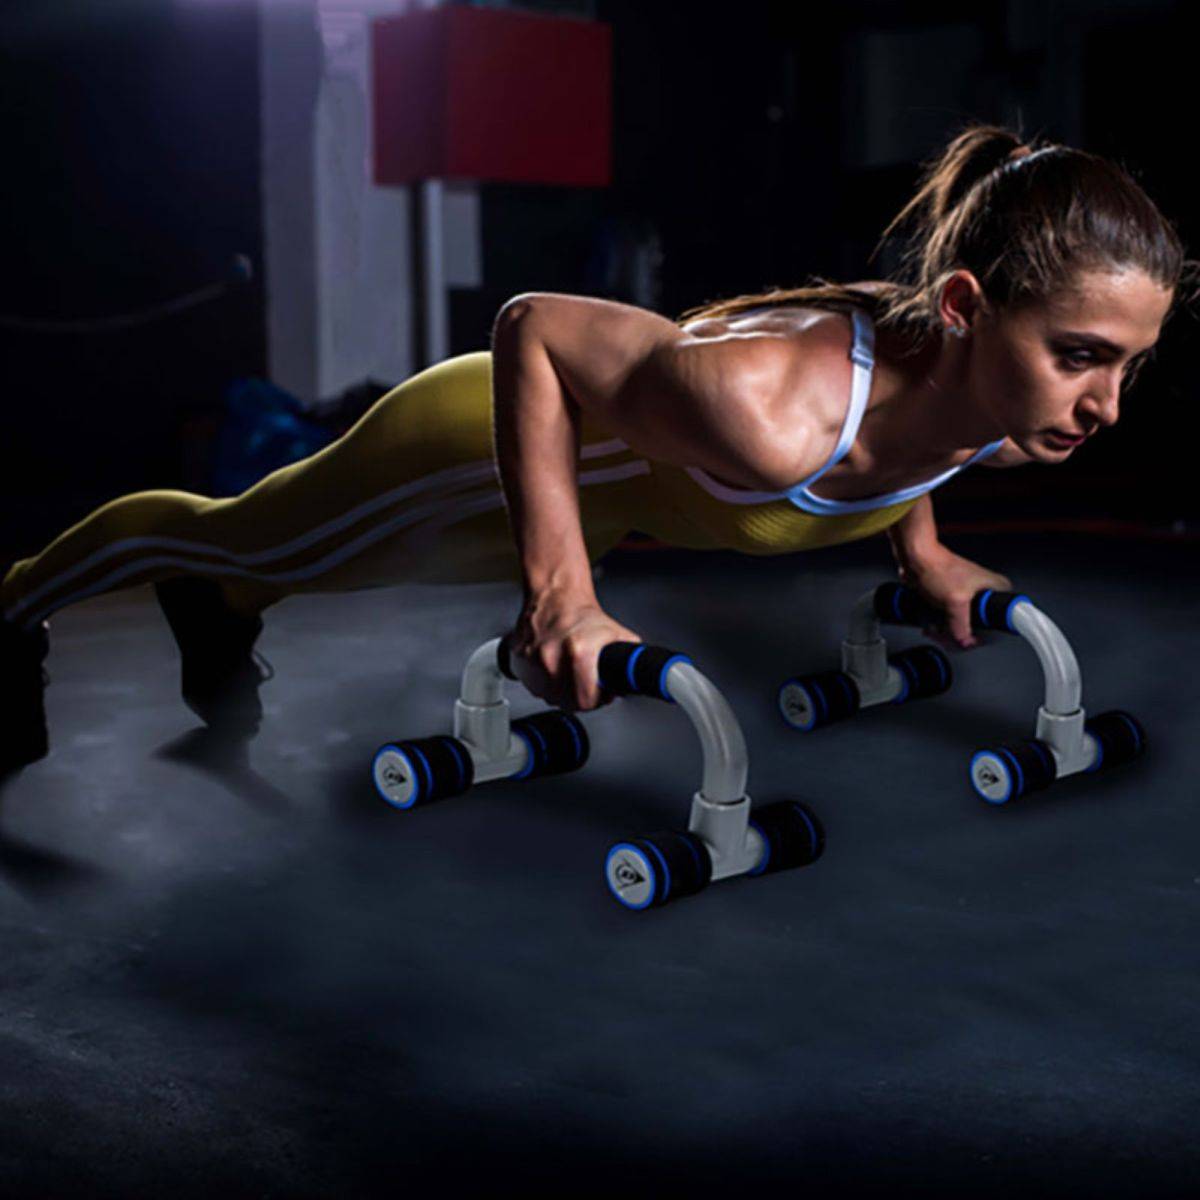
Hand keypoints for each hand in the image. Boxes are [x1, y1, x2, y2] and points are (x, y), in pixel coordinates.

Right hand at [506, 590, 642, 710]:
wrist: (555, 595)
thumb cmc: (582, 614)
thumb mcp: (616, 635)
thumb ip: (629, 661)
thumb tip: (630, 683)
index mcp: (577, 653)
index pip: (584, 701)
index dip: (595, 700)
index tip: (598, 694)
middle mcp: (550, 658)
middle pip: (565, 701)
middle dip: (577, 695)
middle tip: (584, 682)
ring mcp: (531, 660)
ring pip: (547, 695)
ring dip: (558, 689)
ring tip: (568, 671)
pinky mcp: (518, 658)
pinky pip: (531, 683)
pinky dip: (541, 680)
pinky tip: (552, 666)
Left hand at [898, 545, 1013, 650]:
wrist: (916, 558)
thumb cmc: (938, 568)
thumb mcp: (955, 601)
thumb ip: (962, 626)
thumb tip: (965, 641)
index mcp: (996, 588)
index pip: (1001, 619)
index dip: (984, 634)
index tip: (969, 639)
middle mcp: (986, 591)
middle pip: (979, 626)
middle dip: (959, 635)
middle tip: (946, 636)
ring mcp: (968, 595)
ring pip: (962, 624)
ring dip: (947, 632)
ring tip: (935, 630)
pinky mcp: (952, 597)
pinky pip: (950, 618)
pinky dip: (940, 625)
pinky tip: (931, 626)